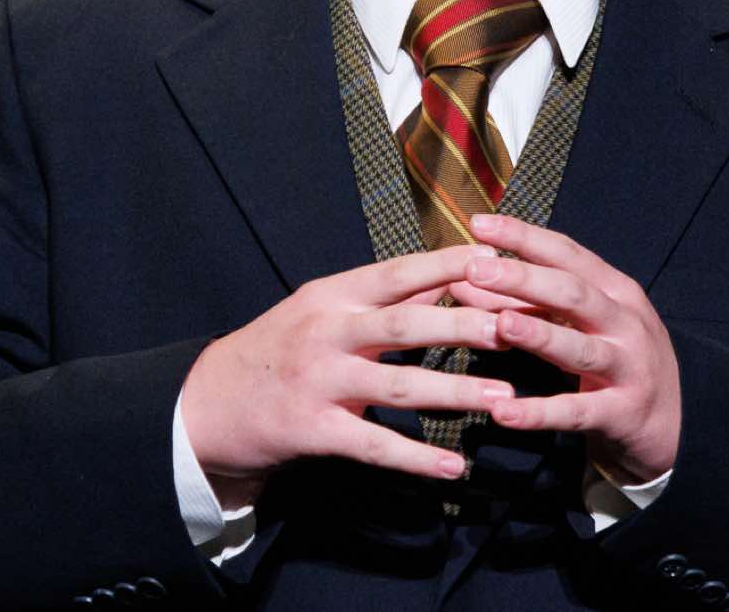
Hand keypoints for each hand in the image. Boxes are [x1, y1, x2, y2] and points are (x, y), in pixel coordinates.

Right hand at [178, 246, 513, 503]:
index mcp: (334, 294)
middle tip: (518, 328)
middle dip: (467, 324)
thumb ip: (381, 298)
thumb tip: (447, 276)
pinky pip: (374, 445)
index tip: (502, 262)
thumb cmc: (280, 349)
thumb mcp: (322, 308)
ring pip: (399, 384)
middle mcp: (328, 331)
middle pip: (408, 323)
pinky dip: (416, 458)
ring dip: (457, 391)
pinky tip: (453, 466)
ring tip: (505, 399)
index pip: (401, 272)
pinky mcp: (314, 430)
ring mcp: (320, 381)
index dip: (451, 265)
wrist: (210, 401)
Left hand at [448, 213, 680, 487]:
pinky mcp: (620, 414)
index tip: (480, 223)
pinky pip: (575, 412)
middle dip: (524, 278)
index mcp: (615, 291)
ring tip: (501, 325)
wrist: (673, 423)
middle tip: (476, 269)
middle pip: (572, 293)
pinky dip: (538, 413)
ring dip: (539, 335)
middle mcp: (624, 323)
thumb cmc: (615, 359)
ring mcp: (626, 368)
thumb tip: (461, 280)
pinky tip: (502, 412)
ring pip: (579, 348)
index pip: (567, 254)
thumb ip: (525, 302)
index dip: (524, 236)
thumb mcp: (577, 324)